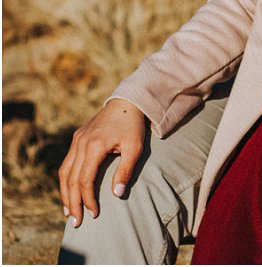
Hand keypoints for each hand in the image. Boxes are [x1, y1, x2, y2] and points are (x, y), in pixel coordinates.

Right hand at [58, 99, 145, 226]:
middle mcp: (81, 143)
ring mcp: (77, 140)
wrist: (126, 101)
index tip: (94, 214)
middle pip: (71, 179)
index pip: (85, 180)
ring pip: (64, 172)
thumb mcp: (134, 147)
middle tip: (76, 222)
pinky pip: (67, 163)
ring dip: (65, 193)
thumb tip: (117, 194)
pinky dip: (66, 179)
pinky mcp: (77, 138)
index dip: (88, 199)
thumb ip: (125, 170)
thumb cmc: (133, 125)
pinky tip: (69, 191)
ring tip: (69, 212)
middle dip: (72, 203)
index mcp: (94, 146)